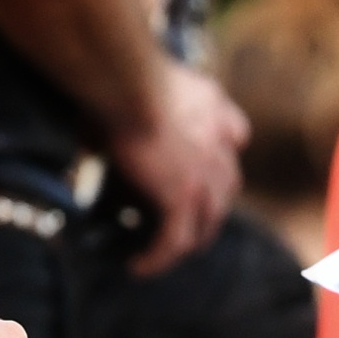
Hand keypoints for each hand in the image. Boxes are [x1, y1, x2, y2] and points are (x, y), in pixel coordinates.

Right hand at [113, 60, 247, 272]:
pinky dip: (157, 258)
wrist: (129, 81)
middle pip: (225, 191)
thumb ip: (145, 95)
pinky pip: (174, 241)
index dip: (218, 157)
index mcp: (215, 109)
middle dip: (206, 210)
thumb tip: (104, 110)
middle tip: (180, 221)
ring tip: (163, 252)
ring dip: (186, 240)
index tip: (199, 167)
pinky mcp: (183, 199)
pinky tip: (138, 267)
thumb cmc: (122, 70)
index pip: (233, 140)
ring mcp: (205, 177)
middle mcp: (220, 146)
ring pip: (205, 223)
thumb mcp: (145, 75)